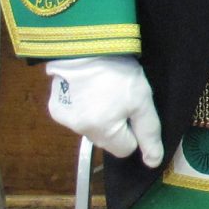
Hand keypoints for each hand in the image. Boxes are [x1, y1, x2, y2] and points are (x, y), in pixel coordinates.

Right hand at [47, 55, 163, 165]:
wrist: (84, 45)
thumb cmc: (117, 72)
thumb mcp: (141, 100)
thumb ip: (148, 132)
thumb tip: (153, 162)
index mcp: (103, 132)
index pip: (126, 149)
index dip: (133, 131)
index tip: (133, 110)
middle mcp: (81, 131)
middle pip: (108, 140)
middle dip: (116, 125)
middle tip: (119, 97)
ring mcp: (65, 121)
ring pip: (92, 129)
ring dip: (100, 116)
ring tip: (103, 90)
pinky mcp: (55, 108)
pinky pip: (76, 118)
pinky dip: (83, 108)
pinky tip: (87, 89)